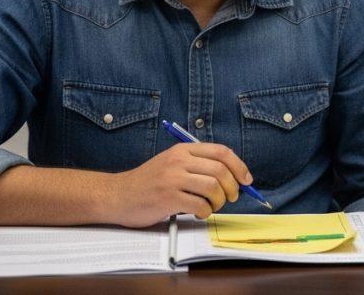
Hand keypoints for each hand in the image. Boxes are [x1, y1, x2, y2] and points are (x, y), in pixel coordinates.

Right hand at [107, 143, 251, 226]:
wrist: (117, 195)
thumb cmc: (148, 183)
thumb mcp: (172, 164)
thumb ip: (197, 165)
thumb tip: (233, 177)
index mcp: (182, 150)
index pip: (221, 152)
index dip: (239, 166)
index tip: (246, 180)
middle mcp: (178, 161)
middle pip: (221, 171)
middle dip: (232, 187)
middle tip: (231, 198)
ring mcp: (172, 179)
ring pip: (213, 188)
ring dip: (220, 201)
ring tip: (212, 206)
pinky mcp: (168, 198)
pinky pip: (200, 205)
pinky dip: (206, 212)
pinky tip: (198, 212)